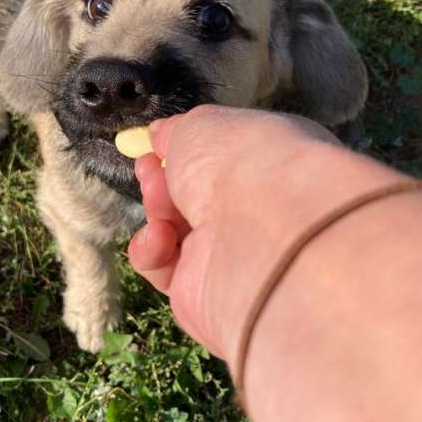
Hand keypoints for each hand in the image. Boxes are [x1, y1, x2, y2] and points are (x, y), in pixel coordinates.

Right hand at [128, 105, 343, 363]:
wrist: (264, 231)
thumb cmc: (243, 162)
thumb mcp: (203, 126)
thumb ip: (177, 132)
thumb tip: (160, 135)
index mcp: (270, 164)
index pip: (224, 160)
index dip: (186, 152)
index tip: (157, 145)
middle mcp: (257, 211)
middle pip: (193, 197)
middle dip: (164, 180)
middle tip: (151, 169)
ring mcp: (232, 255)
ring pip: (174, 231)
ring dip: (158, 210)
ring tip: (161, 203)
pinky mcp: (204, 295)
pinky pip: (165, 270)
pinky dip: (152, 251)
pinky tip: (160, 238)